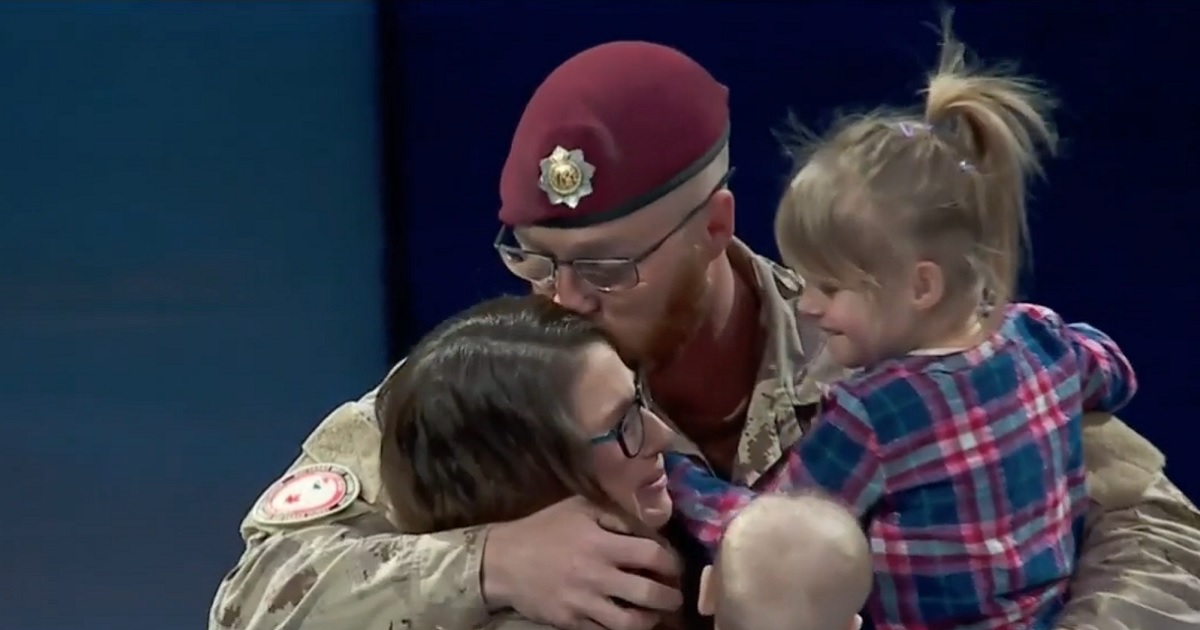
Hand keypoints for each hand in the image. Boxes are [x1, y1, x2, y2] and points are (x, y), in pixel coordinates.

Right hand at [482, 496, 681, 629]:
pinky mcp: (571, 622)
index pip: (652, 554)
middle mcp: (596, 575)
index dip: (671, 561)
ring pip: (631, 622)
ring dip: (651, 619)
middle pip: (649, 593)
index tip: (674, 565)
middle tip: (675, 595)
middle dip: (671, 597)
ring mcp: (584, 603)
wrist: (502, 561)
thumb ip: (615, 516)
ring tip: (656, 615)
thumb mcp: (580, 508)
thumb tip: (649, 529)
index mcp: (601, 543)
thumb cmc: (544, 529)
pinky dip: (622, 629)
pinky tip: (627, 621)